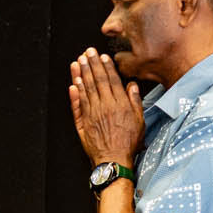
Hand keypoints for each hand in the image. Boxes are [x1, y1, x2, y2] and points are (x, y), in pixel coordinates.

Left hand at [69, 48, 143, 166]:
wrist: (113, 160)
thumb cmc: (128, 143)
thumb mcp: (139, 121)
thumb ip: (135, 101)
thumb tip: (132, 85)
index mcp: (120, 104)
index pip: (111, 80)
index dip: (106, 67)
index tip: (102, 57)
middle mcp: (105, 106)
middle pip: (97, 81)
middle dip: (92, 64)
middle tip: (87, 52)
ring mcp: (92, 113)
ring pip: (85, 89)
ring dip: (82, 74)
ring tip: (78, 62)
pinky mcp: (83, 122)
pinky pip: (78, 104)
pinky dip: (75, 93)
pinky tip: (73, 83)